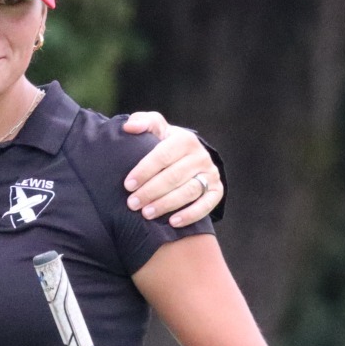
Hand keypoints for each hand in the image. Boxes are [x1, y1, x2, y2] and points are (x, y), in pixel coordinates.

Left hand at [119, 113, 221, 227]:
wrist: (187, 157)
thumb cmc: (164, 144)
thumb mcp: (156, 129)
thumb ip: (143, 123)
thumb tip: (129, 127)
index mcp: (185, 139)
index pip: (163, 155)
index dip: (144, 171)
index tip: (128, 185)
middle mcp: (201, 156)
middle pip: (174, 176)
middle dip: (151, 191)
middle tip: (132, 204)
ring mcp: (210, 174)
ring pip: (189, 191)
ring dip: (167, 204)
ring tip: (147, 214)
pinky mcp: (216, 190)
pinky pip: (206, 205)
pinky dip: (190, 214)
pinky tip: (173, 222)